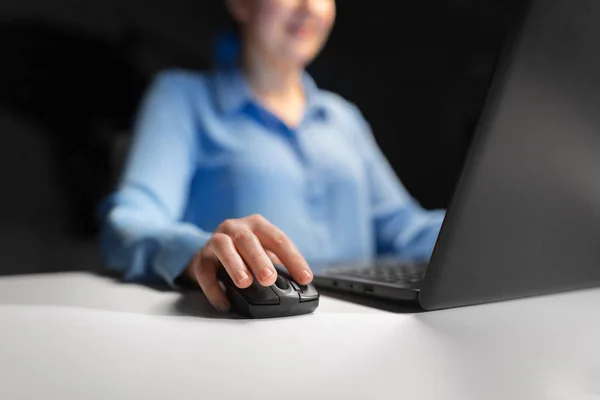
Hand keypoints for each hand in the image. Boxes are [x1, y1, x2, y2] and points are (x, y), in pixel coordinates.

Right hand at [184, 214, 312, 311]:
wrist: (211, 253)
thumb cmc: (244, 252)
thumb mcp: (264, 251)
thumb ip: (279, 264)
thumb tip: (300, 283)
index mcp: (257, 225)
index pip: (278, 239)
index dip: (293, 259)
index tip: (305, 278)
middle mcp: (235, 228)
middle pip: (248, 241)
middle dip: (260, 259)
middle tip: (269, 278)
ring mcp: (215, 241)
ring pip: (223, 248)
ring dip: (235, 265)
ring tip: (245, 283)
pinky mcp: (200, 259)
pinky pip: (205, 272)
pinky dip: (215, 289)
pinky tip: (225, 303)